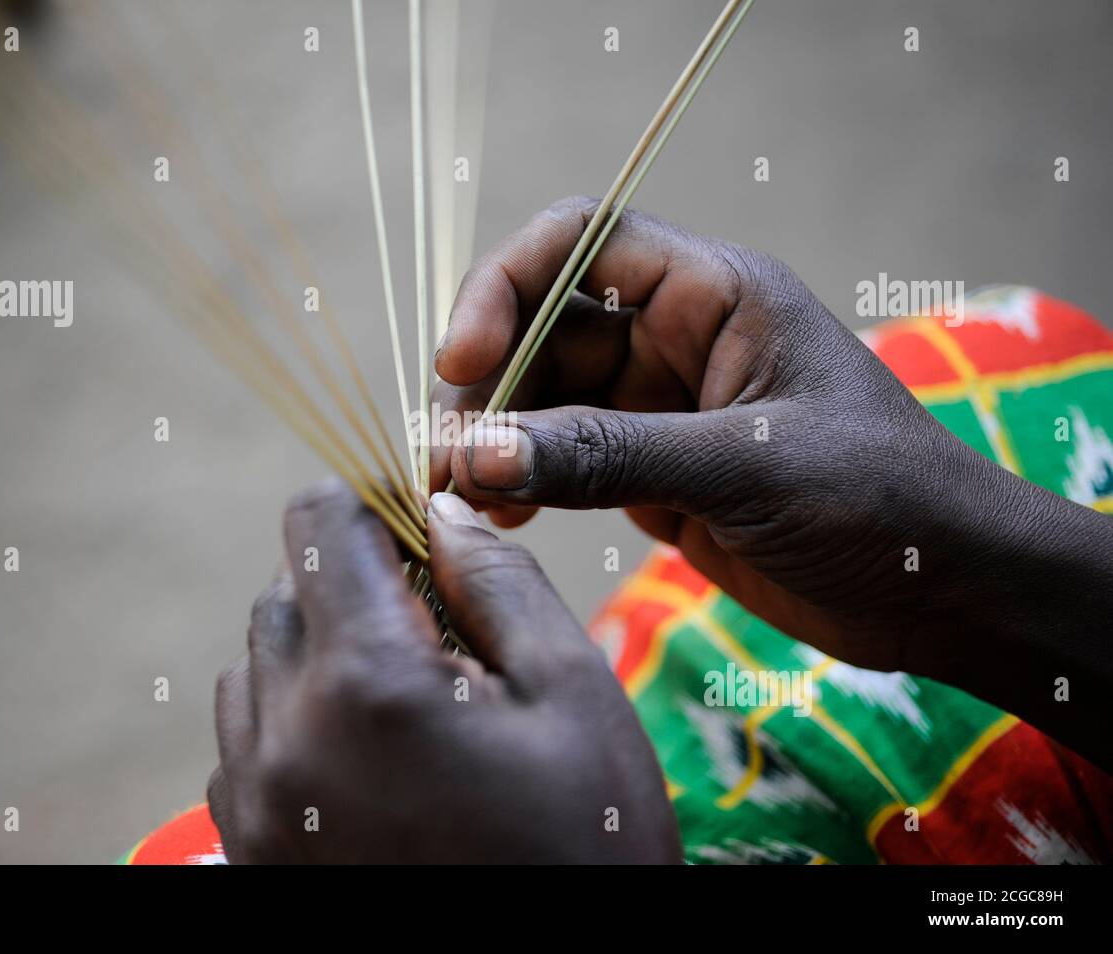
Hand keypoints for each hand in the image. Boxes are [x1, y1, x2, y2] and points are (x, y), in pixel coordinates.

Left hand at [207, 481, 680, 863]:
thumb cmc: (582, 850)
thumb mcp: (574, 699)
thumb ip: (500, 584)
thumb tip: (442, 509)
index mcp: (368, 686)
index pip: (318, 524)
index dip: (374, 505)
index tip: (421, 533)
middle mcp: (284, 740)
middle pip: (282, 592)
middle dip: (356, 587)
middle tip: (440, 638)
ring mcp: (253, 804)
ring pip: (256, 665)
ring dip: (320, 654)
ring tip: (409, 709)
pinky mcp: (246, 851)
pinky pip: (245, 740)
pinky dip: (296, 722)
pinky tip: (371, 763)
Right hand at [431, 198, 1112, 769]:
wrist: (944, 587)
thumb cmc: (878, 500)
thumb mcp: (743, 465)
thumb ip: (607, 455)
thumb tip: (476, 454)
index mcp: (712, 295)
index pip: (580, 242)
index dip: (507, 287)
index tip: (462, 361)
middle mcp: (677, 339)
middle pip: (545, 328)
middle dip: (488, 385)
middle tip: (446, 459)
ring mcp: (662, 409)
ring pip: (545, 400)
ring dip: (495, 439)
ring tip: (462, 497)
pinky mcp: (656, 473)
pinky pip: (566, 461)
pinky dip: (524, 482)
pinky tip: (499, 517)